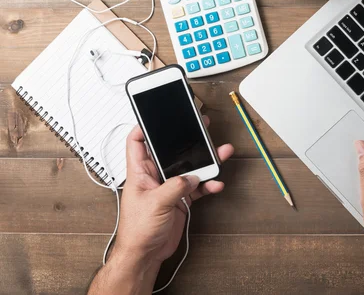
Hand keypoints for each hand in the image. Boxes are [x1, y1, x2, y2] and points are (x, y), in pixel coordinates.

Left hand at [88, 117, 233, 294]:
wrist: (145, 255)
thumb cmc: (137, 231)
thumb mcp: (154, 203)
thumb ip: (175, 186)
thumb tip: (191, 177)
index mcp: (140, 172)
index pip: (137, 142)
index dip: (143, 128)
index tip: (156, 117)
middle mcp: (155, 176)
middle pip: (171, 152)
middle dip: (187, 140)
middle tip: (201, 126)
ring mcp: (169, 187)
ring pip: (190, 168)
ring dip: (206, 162)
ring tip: (220, 153)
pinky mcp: (181, 200)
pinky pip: (198, 186)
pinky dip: (209, 185)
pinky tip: (216, 184)